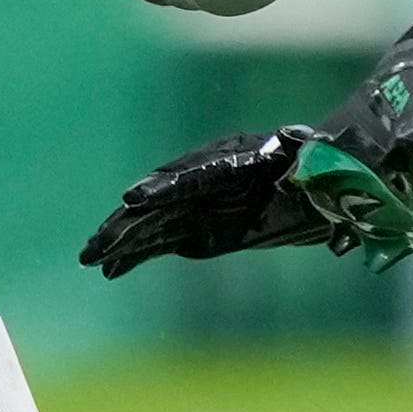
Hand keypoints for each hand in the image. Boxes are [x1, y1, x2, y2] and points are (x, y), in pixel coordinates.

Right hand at [80, 128, 370, 276]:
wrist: (322, 180)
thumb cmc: (321, 167)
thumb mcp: (317, 161)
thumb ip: (303, 155)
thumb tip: (296, 141)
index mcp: (233, 162)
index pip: (193, 177)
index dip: (162, 189)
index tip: (133, 199)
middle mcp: (207, 182)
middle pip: (160, 203)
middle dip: (127, 223)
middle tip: (96, 246)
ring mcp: (199, 207)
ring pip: (152, 224)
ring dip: (121, 241)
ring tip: (90, 258)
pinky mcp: (197, 231)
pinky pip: (161, 243)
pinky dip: (136, 255)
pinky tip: (111, 270)